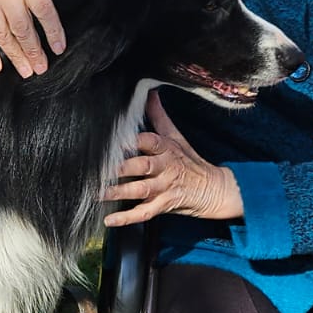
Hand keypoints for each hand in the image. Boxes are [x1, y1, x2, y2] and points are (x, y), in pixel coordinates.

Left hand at [104, 92, 241, 226]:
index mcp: (166, 148)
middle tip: (99, 169)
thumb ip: (159, 116)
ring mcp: (164, 188)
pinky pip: (144, 213)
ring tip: (98, 193)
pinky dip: (126, 218)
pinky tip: (109, 221)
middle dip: (121, 167)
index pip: (149, 141)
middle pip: (142, 166)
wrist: (214, 189)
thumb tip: (149, 92)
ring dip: (118, 192)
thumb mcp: (176, 137)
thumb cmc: (189, 161)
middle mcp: (165, 167)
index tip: (113, 141)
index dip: (133, 141)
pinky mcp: (163, 205)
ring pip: (140, 190)